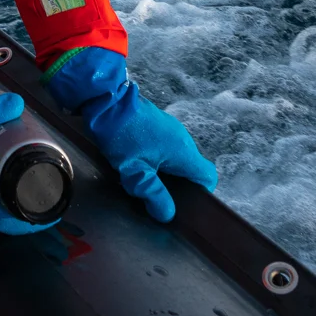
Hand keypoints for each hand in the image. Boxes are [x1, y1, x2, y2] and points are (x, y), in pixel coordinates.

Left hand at [46, 47, 216, 222]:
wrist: (107, 100)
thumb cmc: (123, 137)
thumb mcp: (135, 172)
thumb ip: (153, 194)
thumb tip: (168, 214)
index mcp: (183, 152)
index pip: (208, 176)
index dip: (200, 193)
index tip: (182, 202)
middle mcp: (183, 140)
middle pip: (192, 168)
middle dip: (178, 185)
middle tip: (158, 195)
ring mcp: (172, 129)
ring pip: (178, 157)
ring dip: (166, 171)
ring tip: (144, 179)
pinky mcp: (160, 123)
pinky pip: (167, 147)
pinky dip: (159, 158)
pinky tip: (138, 161)